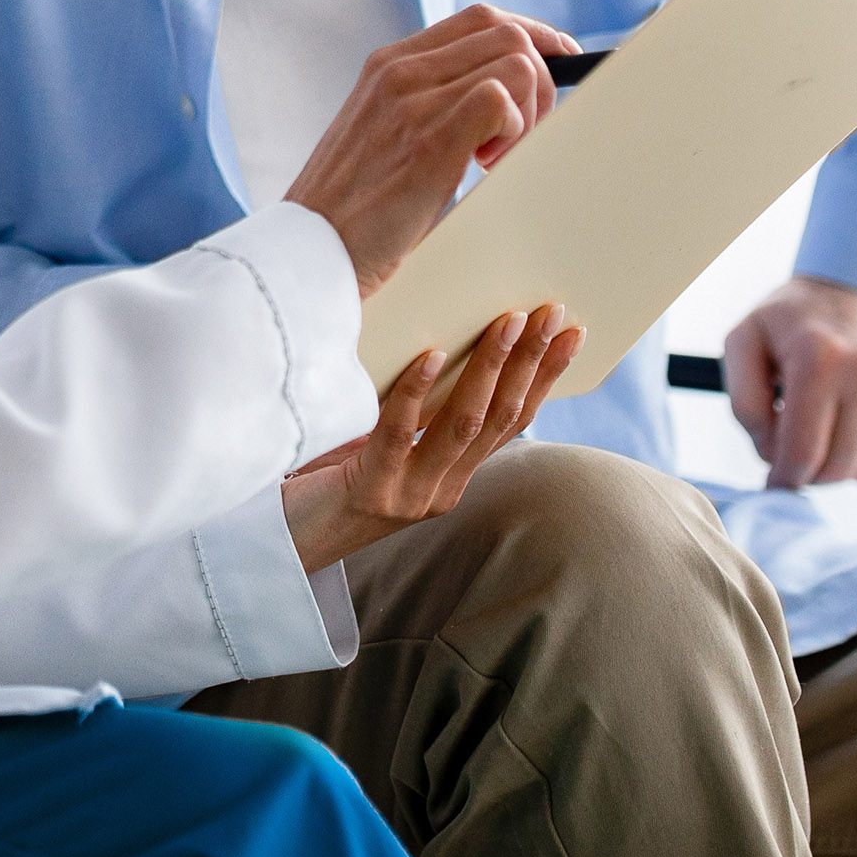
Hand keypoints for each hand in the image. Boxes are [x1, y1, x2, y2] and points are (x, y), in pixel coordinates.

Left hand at [281, 303, 583, 573]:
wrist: (283, 544)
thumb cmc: (326, 480)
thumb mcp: (384, 444)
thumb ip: (418, 410)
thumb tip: (444, 333)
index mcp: (453, 478)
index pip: (513, 421)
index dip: (546, 377)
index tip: (572, 333)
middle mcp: (441, 490)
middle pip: (499, 418)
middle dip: (530, 362)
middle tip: (551, 313)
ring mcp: (409, 494)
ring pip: (462, 425)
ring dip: (490, 369)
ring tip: (507, 321)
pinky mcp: (370, 493)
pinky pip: (399, 435)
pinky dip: (417, 391)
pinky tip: (430, 354)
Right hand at [283, 4, 578, 295]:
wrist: (308, 250)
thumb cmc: (350, 208)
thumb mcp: (379, 135)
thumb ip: (422, 105)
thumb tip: (493, 100)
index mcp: (387, 65)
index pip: (481, 19)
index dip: (533, 35)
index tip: (560, 61)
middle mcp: (399, 70)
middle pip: (507, 33)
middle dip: (540, 81)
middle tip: (521, 136)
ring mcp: (412, 100)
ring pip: (516, 61)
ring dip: (529, 111)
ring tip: (495, 158)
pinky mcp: (429, 140)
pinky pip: (501, 100)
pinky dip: (514, 133)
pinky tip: (485, 168)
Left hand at [720, 275, 856, 488]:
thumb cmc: (795, 318)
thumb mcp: (746, 339)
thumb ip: (743, 402)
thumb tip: (770, 454)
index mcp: (819, 358)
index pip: (803, 453)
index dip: (783, 478)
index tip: (774, 482)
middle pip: (836, 469)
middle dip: (808, 475)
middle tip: (794, 456)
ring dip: (837, 464)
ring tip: (822, 430)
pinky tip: (852, 414)